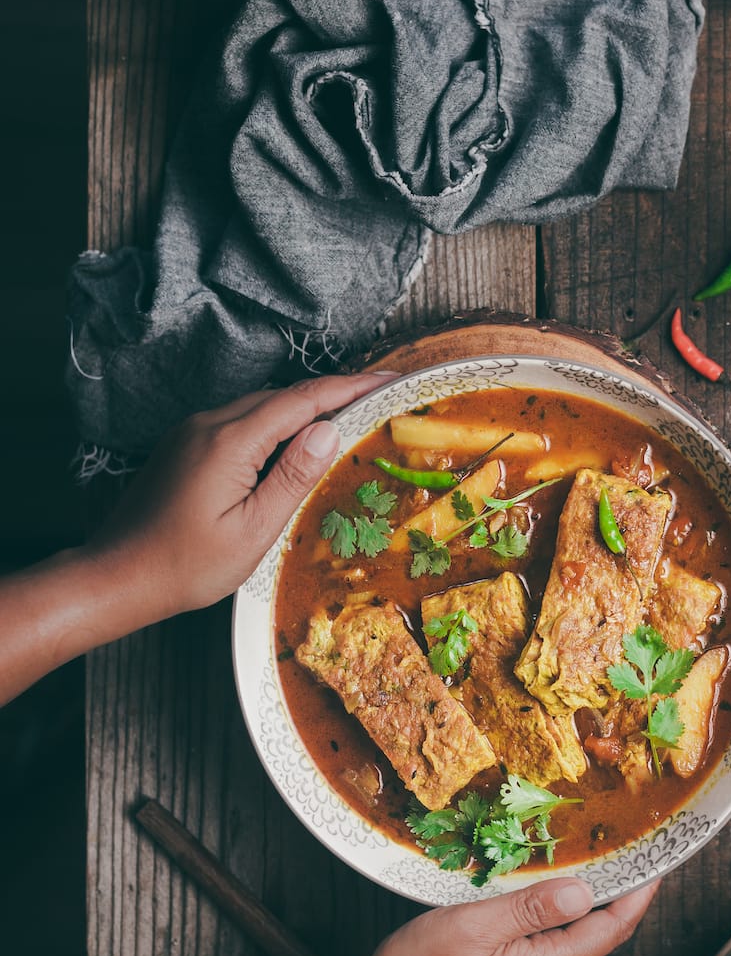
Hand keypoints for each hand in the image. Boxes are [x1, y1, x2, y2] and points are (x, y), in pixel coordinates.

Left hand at [84, 372, 395, 621]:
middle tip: (377, 397)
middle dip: (332, 392)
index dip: (350, 387)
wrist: (117, 576)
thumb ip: (293, 477)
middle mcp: (208, 424)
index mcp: (229, 442)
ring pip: (260, 406)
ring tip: (346, 416)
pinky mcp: (184, 445)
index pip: (302, 400)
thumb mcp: (251, 530)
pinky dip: (274, 423)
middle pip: (282, 396)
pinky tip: (293, 442)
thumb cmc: (184, 566)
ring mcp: (192, 431)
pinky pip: (240, 420)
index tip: (388, 378)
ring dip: (303, 408)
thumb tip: (329, 430)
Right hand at [362, 878, 657, 955]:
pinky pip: (551, 944)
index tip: (657, 861)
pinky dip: (561, 914)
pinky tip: (548, 889)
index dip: (639, 894)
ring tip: (595, 859)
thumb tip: (583, 892)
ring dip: (590, 902)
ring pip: (576, 939)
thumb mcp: (474, 927)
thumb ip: (530, 909)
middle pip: (600, 934)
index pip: (611, 929)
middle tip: (629, 847)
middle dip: (620, 893)